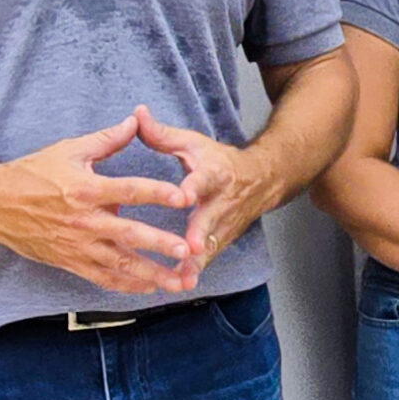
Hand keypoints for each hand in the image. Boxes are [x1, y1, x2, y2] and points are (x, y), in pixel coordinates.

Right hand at [0, 115, 193, 292]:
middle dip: (160, 244)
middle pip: (129, 235)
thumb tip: (135, 121)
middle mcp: (84, 221)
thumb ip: (106, 139)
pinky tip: (151, 288)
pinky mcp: (71, 263)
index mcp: (86, 189)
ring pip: (121, 265)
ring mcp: (78, 246)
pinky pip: (104, 279)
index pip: (129, 191)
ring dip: (153, 275)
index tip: (184, 198)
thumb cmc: (32, 173)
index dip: (158, 193)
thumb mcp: (68, 150)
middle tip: (187, 251)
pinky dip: (128, 286)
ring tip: (180, 282)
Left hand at [130, 106, 274, 292]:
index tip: (183, 195)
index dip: (193, 187)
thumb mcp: (193, 143)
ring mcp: (224, 224)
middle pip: (209, 220)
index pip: (203, 180)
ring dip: (197, 263)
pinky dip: (195, 271)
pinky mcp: (223, 240)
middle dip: (199, 236)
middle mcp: (222, 201)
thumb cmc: (219, 160)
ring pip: (210, 246)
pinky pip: (207, 258)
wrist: (262, 179)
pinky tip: (179, 286)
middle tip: (188, 249)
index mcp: (213, 173)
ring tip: (182, 280)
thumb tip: (136, 114)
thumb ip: (162, 134)